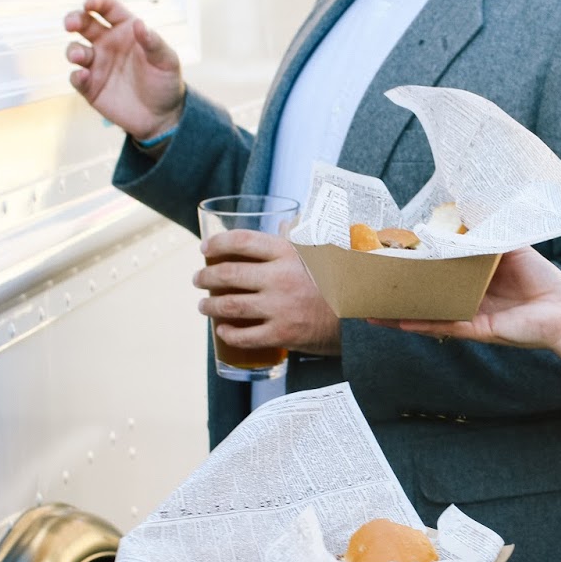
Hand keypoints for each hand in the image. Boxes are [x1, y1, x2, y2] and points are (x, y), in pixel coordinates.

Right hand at [63, 0, 185, 140]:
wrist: (162, 116)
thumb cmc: (165, 82)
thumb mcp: (167, 61)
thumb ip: (153, 42)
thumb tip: (139, 24)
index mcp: (125, 30)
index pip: (107, 8)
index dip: (96, 1)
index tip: (90, 4)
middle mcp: (107, 43)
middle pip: (84, 24)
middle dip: (74, 19)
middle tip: (71, 24)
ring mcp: (97, 64)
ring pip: (75, 50)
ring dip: (73, 50)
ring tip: (79, 57)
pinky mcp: (90, 86)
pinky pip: (76, 78)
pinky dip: (76, 76)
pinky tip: (84, 76)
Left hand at [195, 230, 341, 355]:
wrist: (361, 316)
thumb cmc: (339, 282)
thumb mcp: (321, 254)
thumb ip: (299, 240)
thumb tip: (283, 225)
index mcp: (289, 253)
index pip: (242, 241)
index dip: (218, 243)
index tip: (205, 248)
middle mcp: (281, 278)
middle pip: (228, 274)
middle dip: (206, 276)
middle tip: (199, 279)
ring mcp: (281, 308)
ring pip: (231, 306)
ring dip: (210, 306)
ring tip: (204, 306)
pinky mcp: (283, 334)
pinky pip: (245, 336)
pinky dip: (228, 334)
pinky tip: (222, 332)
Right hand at [380, 247, 560, 350]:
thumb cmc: (543, 279)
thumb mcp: (512, 248)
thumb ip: (487, 234)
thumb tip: (465, 213)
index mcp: (474, 280)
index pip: (439, 275)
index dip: (416, 269)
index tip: (392, 261)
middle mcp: (468, 299)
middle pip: (427, 297)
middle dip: (400, 295)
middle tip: (372, 288)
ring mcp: (470, 316)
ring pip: (428, 315)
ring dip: (400, 315)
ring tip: (373, 312)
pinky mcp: (478, 329)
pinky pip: (446, 326)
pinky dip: (423, 324)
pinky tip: (400, 322)